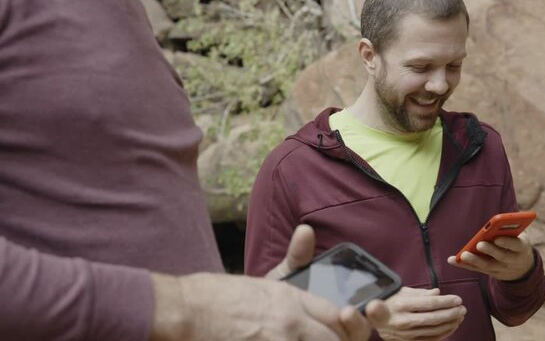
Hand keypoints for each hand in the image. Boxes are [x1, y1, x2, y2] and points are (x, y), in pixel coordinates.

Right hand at [149, 224, 388, 340]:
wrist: (185, 309)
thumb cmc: (220, 295)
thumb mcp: (262, 277)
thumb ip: (293, 259)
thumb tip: (308, 231)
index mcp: (291, 296)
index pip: (335, 315)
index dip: (343, 328)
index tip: (339, 333)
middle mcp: (290, 320)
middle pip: (334, 340)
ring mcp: (277, 340)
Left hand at [266, 224, 389, 337]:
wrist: (262, 315)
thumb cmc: (283, 296)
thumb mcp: (291, 273)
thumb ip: (300, 254)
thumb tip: (304, 230)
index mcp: (348, 302)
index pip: (373, 303)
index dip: (380, 304)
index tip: (377, 300)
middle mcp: (348, 322)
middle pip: (372, 322)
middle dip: (378, 315)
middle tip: (373, 306)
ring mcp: (338, 335)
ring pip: (357, 335)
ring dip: (357, 326)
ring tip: (348, 314)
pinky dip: (335, 338)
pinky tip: (324, 333)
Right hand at [377, 287, 465, 340]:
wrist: (376, 322)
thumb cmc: (390, 303)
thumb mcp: (401, 292)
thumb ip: (420, 293)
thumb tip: (437, 293)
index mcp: (401, 305)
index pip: (429, 304)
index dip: (446, 302)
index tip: (457, 299)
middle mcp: (403, 321)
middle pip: (434, 318)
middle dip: (451, 313)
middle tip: (462, 308)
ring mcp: (406, 334)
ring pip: (435, 330)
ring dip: (451, 323)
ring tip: (460, 316)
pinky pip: (431, 339)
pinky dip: (444, 333)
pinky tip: (452, 326)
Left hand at [446, 233, 534, 280]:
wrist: (522, 268)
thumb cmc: (516, 244)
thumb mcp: (519, 236)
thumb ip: (510, 229)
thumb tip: (496, 221)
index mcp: (521, 248)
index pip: (516, 246)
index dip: (507, 242)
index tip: (497, 238)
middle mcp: (512, 261)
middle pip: (501, 257)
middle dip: (490, 250)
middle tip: (479, 244)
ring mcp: (501, 269)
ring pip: (487, 266)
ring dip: (475, 260)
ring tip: (464, 254)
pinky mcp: (490, 273)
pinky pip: (476, 269)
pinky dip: (464, 265)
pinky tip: (452, 260)